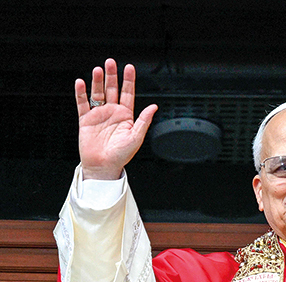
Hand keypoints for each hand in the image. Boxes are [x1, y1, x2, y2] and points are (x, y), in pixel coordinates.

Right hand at [74, 58, 157, 179]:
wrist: (104, 166)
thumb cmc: (122, 155)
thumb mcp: (136, 137)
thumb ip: (144, 120)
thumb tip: (154, 107)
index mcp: (126, 115)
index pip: (127, 93)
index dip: (128, 80)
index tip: (129, 67)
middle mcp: (112, 112)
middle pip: (112, 89)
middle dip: (112, 76)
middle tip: (110, 62)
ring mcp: (99, 115)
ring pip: (97, 93)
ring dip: (97, 81)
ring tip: (98, 69)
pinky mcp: (86, 120)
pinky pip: (82, 104)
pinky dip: (81, 93)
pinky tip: (81, 83)